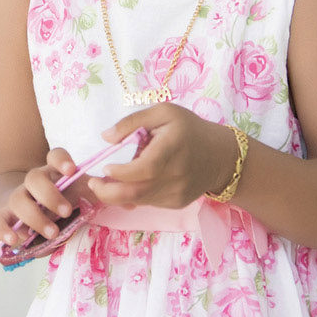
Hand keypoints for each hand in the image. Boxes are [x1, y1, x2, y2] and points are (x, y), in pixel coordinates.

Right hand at [0, 147, 87, 246]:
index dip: (61, 160)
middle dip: (50, 195)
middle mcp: (33, 183)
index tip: (71, 171)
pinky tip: (14, 240)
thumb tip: (122, 201)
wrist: (25, 213)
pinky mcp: (1, 217)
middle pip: (34, 178)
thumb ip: (97, 197)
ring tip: (53, 234)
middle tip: (66, 212)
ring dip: (35, 218)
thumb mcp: (81, 197)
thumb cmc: (61, 205)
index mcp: (55, 173)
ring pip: (18, 200)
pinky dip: (4, 230)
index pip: (54, 156)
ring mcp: (15, 198)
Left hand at [86, 104, 236, 209]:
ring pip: (139, 200)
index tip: (106, 167)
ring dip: (119, 194)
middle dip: (107, 192)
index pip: (144, 169)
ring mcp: (178, 192)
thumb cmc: (190, 130)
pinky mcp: (177, 203)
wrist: (222, 157)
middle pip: (135, 193)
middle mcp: (177, 175)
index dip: (120, 172)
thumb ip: (133, 121)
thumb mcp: (165, 113)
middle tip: (94, 184)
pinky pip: (149, 202)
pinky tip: (137, 183)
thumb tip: (106, 137)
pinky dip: (136, 195)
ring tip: (112, 180)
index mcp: (173, 148)